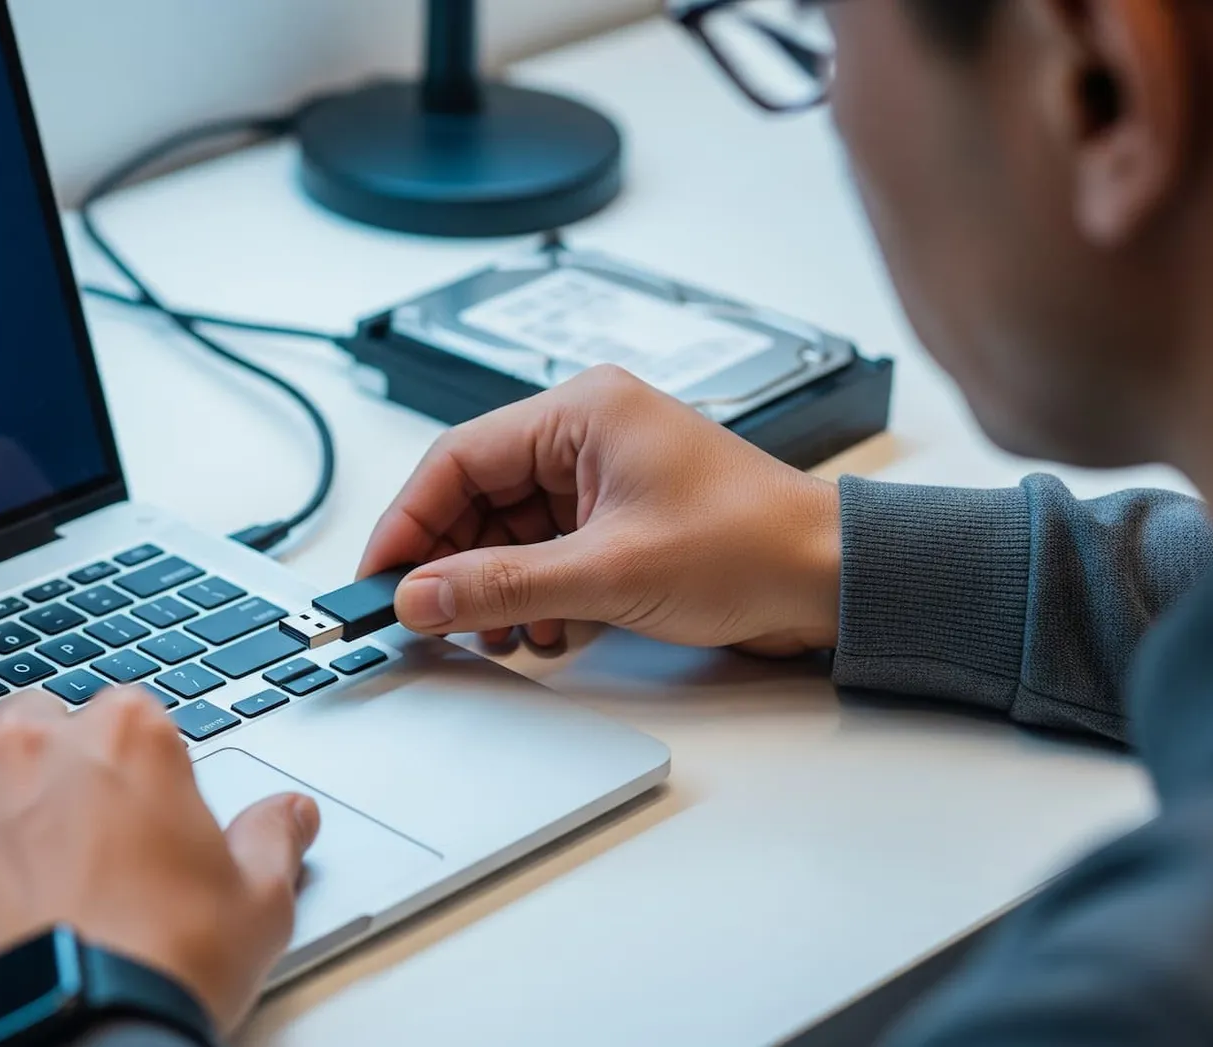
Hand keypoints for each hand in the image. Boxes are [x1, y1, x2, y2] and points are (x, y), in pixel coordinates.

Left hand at [0, 687, 319, 1042]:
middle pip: (24, 717)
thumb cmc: (162, 971)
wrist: (75, 1044)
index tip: (134, 800)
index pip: (123, 711)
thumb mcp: (256, 907)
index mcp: (125, 741)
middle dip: (37, 758)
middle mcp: (28, 752)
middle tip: (58, 822)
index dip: (128, 758)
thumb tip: (289, 815)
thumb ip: (271, 843)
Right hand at [361, 365, 841, 654]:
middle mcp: (587, 434)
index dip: (409, 522)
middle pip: (478, 497)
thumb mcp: (609, 572)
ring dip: (496, 587)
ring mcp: (604, 478)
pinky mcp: (621, 520)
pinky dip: (535, 594)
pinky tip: (546, 629)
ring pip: (509, 531)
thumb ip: (501, 586)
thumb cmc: (752, 546)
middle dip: (455, 563)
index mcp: (581, 411)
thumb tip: (419, 595)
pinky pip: (547, 552)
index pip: (457, 458)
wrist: (833, 581)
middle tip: (429, 617)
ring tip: (500, 632)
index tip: (379, 577)